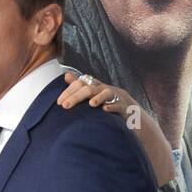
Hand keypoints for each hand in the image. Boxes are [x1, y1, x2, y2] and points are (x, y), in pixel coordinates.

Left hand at [59, 70, 174, 187]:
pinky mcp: (125, 108)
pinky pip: (118, 105)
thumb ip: (80, 86)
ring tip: (90, 105)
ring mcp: (116, 97)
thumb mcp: (94, 96)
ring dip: (97, 97)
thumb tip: (66, 75)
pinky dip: (112, 107)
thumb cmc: (109, 105)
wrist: (133, 116)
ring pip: (105, 93)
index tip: (58, 103)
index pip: (80, 84)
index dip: (69, 91)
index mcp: (96, 87)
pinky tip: (105, 111)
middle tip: (64, 106)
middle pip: (89, 88)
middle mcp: (105, 90)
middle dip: (76, 96)